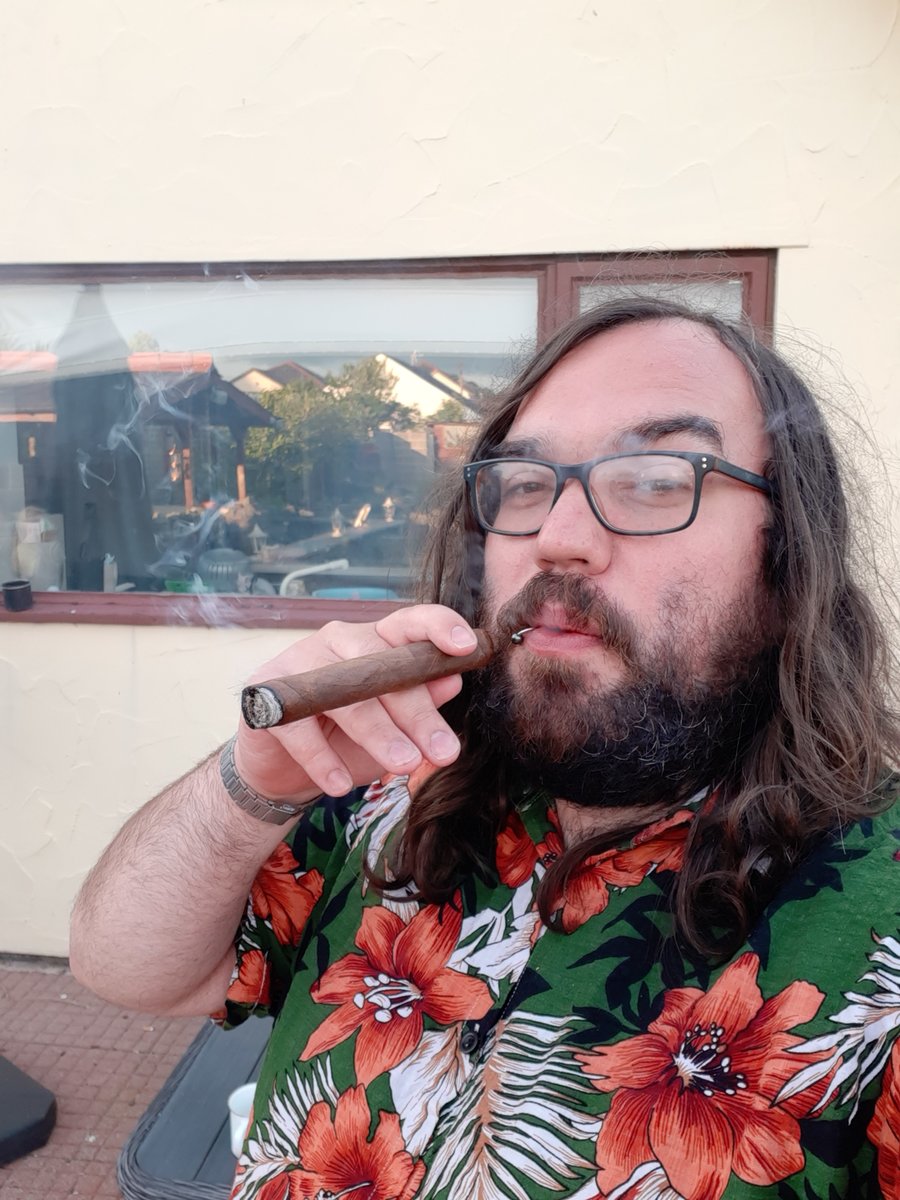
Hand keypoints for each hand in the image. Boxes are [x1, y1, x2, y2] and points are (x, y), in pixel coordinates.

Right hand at [232, 605, 476, 801]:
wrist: (284, 771)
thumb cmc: (346, 740)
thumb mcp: (392, 727)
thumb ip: (421, 703)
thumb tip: (452, 682)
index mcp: (375, 641)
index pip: (410, 622)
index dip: (438, 628)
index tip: (465, 648)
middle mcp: (338, 641)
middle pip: (381, 666)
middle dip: (417, 712)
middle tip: (443, 752)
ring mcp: (299, 662)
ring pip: (345, 696)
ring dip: (378, 735)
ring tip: (403, 767)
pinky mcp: (266, 692)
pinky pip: (300, 727)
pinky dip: (323, 760)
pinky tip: (340, 785)